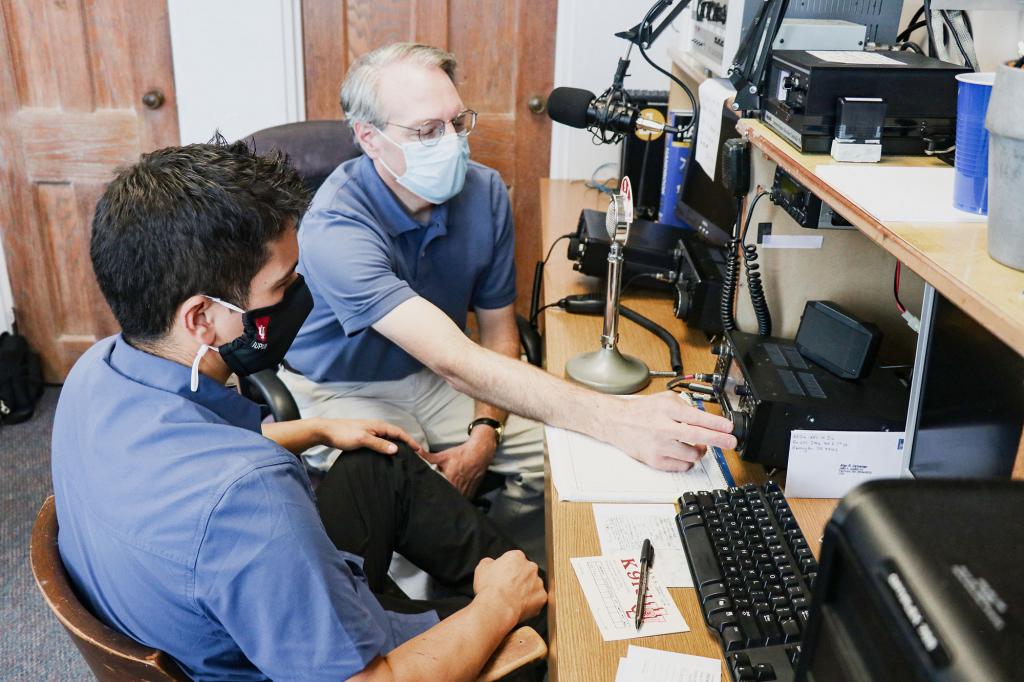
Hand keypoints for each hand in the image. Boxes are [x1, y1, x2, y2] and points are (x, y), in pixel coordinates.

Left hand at [317, 418, 425, 456]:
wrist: (325, 431)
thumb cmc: (343, 434)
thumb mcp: (363, 440)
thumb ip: (379, 444)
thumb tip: (396, 449)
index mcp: (379, 425)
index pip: (399, 433)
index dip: (410, 441)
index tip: (419, 450)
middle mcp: (376, 427)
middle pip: (396, 435)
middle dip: (406, 443)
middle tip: (415, 454)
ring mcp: (370, 431)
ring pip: (388, 438)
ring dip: (397, 445)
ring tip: (404, 456)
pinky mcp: (364, 437)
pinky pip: (381, 441)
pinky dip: (387, 447)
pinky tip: (387, 455)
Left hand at [421, 430, 495, 496]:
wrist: (479, 453)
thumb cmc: (461, 454)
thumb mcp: (443, 456)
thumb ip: (428, 457)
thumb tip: (416, 452)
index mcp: (450, 481)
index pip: (439, 493)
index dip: (433, 496)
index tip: (429, 497)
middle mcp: (458, 488)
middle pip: (447, 498)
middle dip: (442, 499)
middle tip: (434, 500)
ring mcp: (466, 491)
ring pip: (456, 500)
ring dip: (451, 500)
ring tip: (445, 500)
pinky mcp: (472, 491)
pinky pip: (464, 499)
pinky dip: (460, 499)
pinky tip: (455, 497)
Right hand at [473, 550, 545, 624]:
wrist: (498, 607)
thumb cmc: (490, 588)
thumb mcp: (481, 569)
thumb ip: (489, 562)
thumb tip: (491, 563)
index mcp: (517, 556)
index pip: (515, 560)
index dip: (508, 570)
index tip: (503, 577)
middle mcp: (531, 567)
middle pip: (526, 571)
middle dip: (519, 578)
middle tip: (508, 589)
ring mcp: (538, 582)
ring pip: (533, 585)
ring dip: (526, 590)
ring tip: (513, 599)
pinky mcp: (542, 597)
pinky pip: (537, 599)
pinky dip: (531, 603)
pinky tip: (520, 606)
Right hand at [609, 392, 736, 470]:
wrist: (617, 422)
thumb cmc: (641, 411)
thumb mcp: (665, 399)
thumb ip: (686, 406)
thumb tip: (707, 420)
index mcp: (667, 410)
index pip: (698, 418)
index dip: (717, 424)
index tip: (729, 428)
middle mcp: (663, 428)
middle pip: (698, 437)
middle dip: (719, 440)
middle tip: (731, 442)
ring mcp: (659, 446)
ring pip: (692, 455)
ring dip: (699, 451)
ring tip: (697, 446)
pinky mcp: (655, 460)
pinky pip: (681, 465)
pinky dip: (686, 460)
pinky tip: (682, 452)